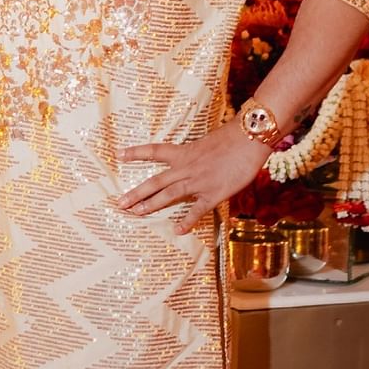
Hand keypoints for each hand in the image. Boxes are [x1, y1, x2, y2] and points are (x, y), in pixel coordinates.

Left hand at [118, 125, 269, 234]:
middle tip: (120, 203)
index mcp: (184, 152)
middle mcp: (187, 167)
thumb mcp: (208, 142)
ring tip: (136, 213)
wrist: (250, 137)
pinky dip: (187, 221)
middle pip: (156, 181)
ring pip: (169, 194)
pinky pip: (197, 209)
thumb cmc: (233, 137)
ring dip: (150, 205)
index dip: (136, 153)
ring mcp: (199, 181)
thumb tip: (193, 160)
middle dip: (136, 193)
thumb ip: (197, 154)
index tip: (119, 155)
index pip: (155, 151)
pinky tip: (178, 230)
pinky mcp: (213, 193)